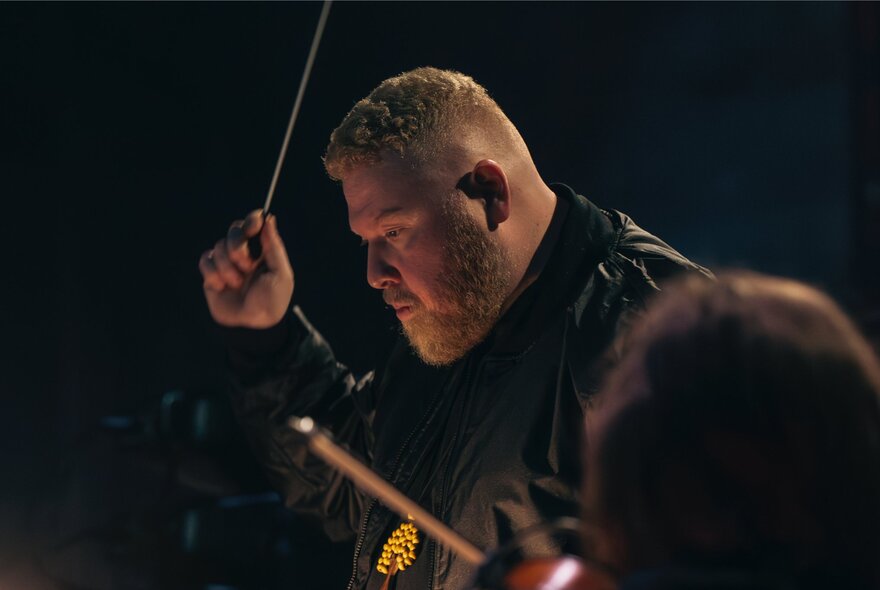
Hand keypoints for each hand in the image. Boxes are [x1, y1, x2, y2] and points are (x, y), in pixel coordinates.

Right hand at [199, 210, 293, 327]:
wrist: (252, 326)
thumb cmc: (272, 301)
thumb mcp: (281, 274)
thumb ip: (274, 246)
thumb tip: (270, 219)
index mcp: (263, 250)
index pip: (254, 224)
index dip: (252, 220)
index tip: (254, 225)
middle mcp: (244, 254)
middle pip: (233, 230)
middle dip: (238, 246)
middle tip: (247, 265)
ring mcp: (226, 263)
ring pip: (218, 246)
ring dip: (228, 267)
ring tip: (238, 284)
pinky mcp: (211, 275)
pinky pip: (205, 261)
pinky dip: (214, 274)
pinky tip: (223, 287)